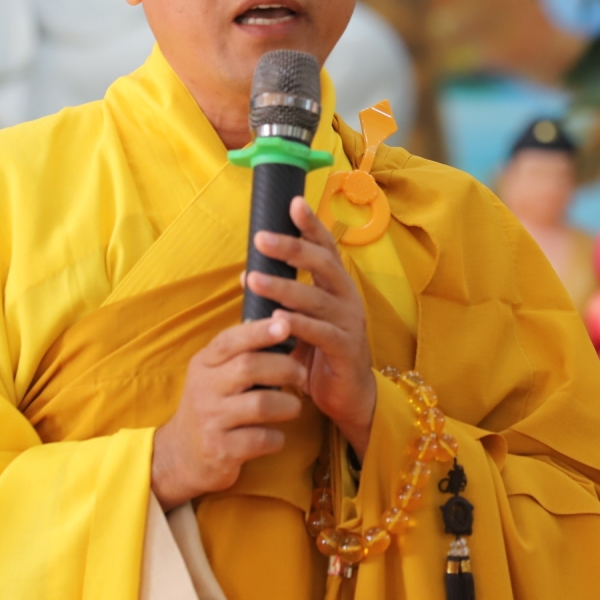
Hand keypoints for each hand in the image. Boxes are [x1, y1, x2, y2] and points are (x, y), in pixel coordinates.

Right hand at [150, 317, 306, 509]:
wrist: (180, 456)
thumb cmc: (210, 407)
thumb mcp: (212, 375)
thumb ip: (238, 353)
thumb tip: (278, 322)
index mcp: (203, 365)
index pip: (229, 340)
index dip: (259, 331)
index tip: (285, 324)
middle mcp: (203, 389)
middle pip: (249, 367)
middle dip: (284, 368)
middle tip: (301, 374)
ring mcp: (210, 420)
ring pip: (261, 404)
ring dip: (287, 405)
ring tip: (293, 407)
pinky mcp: (220, 450)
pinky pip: (262, 439)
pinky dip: (277, 438)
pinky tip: (275, 437)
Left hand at [247, 197, 377, 454]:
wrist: (350, 397)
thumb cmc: (322, 354)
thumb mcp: (304, 321)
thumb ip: (285, 299)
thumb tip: (248, 276)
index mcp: (337, 287)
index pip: (325, 248)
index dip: (311, 225)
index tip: (293, 203)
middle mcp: (347, 298)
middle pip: (323, 264)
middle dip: (292, 248)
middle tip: (261, 239)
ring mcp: (349, 323)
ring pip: (316, 298)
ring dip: (283, 288)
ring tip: (253, 281)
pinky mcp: (346, 350)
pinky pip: (321, 333)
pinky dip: (299, 324)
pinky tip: (278, 319)